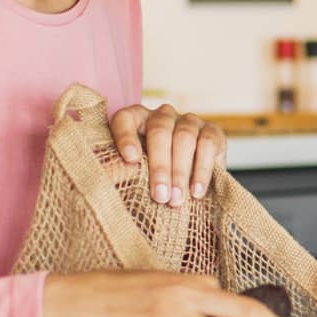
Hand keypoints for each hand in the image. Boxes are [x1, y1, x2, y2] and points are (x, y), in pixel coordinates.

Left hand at [110, 103, 226, 205]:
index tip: (130, 160)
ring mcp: (189, 121)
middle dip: (159, 166)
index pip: (125, 119)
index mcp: (136, 121)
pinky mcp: (213, 131)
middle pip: (159, 131)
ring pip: (184, 137)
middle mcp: (162, 116)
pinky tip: (196, 192)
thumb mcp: (133, 179)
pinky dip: (202, 170)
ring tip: (176, 199)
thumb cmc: (152, 183)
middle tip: (159, 196)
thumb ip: (119, 174)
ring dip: (180, 171)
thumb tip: (103, 176)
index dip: (126, 137)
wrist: (187, 192)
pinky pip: (208, 144)